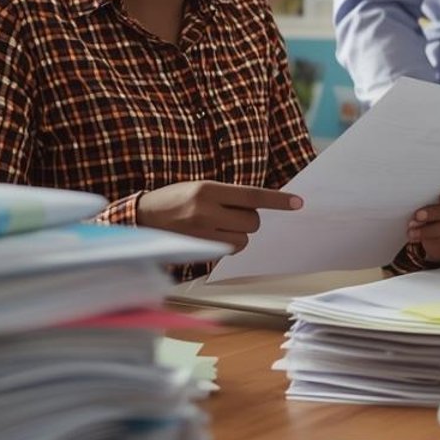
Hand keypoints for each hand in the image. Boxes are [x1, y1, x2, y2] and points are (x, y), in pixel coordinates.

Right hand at [134, 181, 300, 252]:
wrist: (141, 218)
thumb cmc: (174, 200)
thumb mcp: (199, 188)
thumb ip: (227, 196)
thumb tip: (258, 206)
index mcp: (207, 189)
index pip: (252, 195)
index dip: (278, 200)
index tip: (298, 202)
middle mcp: (206, 210)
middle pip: (252, 221)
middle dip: (248, 219)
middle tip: (230, 214)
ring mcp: (202, 233)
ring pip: (243, 240)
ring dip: (238, 234)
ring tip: (218, 226)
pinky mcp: (199, 250)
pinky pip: (229, 251)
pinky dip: (227, 244)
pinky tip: (211, 236)